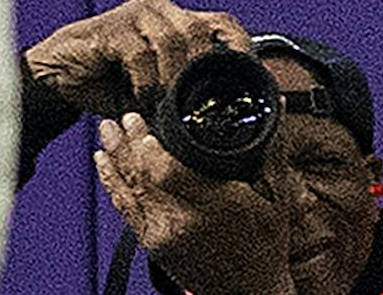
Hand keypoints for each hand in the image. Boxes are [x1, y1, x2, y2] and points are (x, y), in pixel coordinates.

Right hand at [25, 0, 252, 116]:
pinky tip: (144, 101)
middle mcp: (161, 11)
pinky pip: (139, 51)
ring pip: (173, 38)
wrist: (59, 77)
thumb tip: (220, 135)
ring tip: (171, 108)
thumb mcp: (155, 95)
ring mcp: (136, 15)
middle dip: (205, 70)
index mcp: (178, 21)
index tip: (251, 82)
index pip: (223, 23)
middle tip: (202, 106)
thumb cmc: (111, 86)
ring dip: (175, 79)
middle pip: (200, 29)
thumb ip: (182, 102)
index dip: (240, 48)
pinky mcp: (112, 29)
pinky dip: (147, 81)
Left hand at [95, 112, 292, 294]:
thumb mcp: (277, 195)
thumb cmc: (265, 247)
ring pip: (128, 191)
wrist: (250, 293)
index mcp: (213, 206)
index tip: (140, 119)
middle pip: (141, 177)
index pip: (165, 171)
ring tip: (105, 132)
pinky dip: (112, 185)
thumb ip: (273, 148)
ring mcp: (164, 236)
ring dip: (113, 159)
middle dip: (126, 143)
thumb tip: (277, 107)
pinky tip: (105, 164)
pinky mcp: (153, 245)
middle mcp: (182, 222)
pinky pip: (125, 210)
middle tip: (120, 117)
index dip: (146, 144)